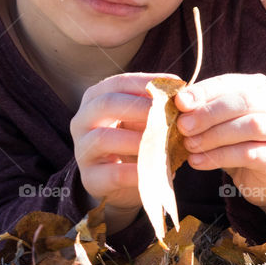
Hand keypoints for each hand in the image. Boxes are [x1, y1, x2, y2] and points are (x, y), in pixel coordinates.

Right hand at [70, 73, 176, 231]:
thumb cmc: (133, 141)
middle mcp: (82, 121)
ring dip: (137, 139)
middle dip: (140, 107)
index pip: (118, 83)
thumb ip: (155, 106)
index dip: (146, 82)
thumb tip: (183, 93)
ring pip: (104, 138)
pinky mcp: (90, 178)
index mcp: (94, 99)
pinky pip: (112, 173)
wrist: (119, 183)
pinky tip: (156, 170)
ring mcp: (82, 150)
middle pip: (106, 104)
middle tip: (167, 113)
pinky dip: (136, 171)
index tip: (175, 85)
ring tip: (162, 142)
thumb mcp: (142, 120)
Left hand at [175, 74, 265, 228]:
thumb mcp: (221, 121)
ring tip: (189, 145)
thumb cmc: (238, 142)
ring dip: (214, 136)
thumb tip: (178, 104)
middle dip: (209, 113)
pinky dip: (220, 157)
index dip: (204, 91)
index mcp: (259, 87)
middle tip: (183, 126)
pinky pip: (249, 153)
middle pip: (243, 101)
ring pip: (250, 126)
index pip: (229, 82)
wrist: (263, 177)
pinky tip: (198, 162)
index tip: (180, 102)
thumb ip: (205, 110)